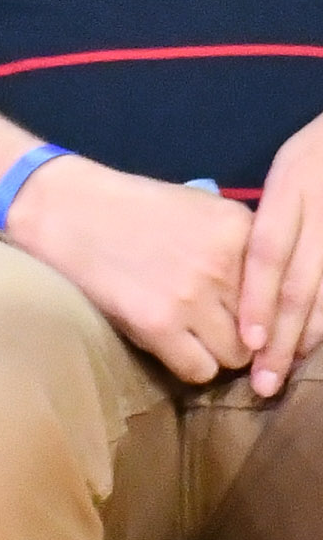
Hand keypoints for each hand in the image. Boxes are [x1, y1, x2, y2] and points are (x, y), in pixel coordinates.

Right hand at [8, 155, 253, 382]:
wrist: (62, 208)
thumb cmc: (130, 208)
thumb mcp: (199, 210)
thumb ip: (240, 247)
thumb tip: (273, 298)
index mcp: (241, 229)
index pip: (281, 294)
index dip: (267, 312)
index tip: (255, 322)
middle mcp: (224, 263)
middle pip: (263, 329)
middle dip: (241, 331)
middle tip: (211, 322)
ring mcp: (191, 295)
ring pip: (235, 355)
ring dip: (214, 350)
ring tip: (188, 331)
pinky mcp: (157, 323)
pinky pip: (198, 370)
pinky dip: (187, 363)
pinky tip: (168, 342)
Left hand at [239, 114, 322, 395]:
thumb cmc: (312, 159)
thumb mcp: (282, 179)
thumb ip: (256, 222)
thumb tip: (226, 273)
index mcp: (290, 193)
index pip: (269, 255)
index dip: (259, 300)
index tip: (247, 341)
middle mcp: (319, 216)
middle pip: (299, 286)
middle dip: (282, 336)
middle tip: (263, 380)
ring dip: (310, 338)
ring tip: (287, 372)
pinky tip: (317, 348)